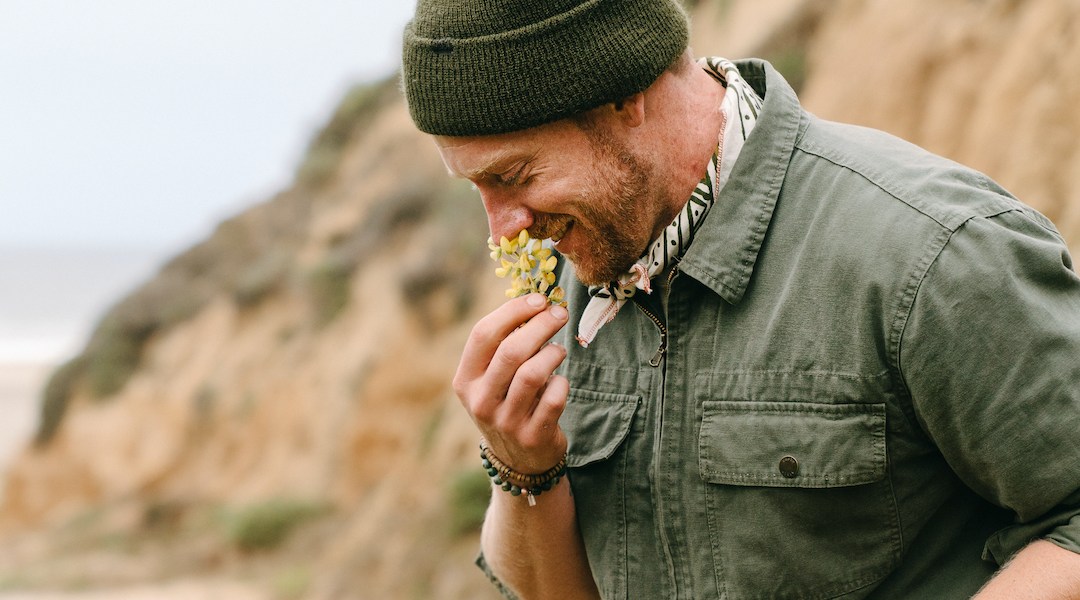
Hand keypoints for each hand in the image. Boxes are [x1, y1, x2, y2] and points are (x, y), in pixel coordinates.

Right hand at [454, 293, 569, 473]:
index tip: (539, 299)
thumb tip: (537, 302)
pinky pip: (554, 398)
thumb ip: (505, 345)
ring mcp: (505, 421)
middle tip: (560, 313)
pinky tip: (559, 382)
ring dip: (553, 354)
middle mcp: (480, 401)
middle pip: (511, 351)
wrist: (518, 460)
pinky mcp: (533, 436)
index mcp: (465, 379)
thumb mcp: (492, 379)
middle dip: (541, 325)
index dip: (514, 311)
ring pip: (533, 374)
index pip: (483, 334)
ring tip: (559, 350)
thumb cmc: (508, 402)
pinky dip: (562, 383)